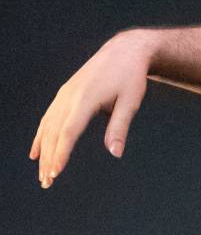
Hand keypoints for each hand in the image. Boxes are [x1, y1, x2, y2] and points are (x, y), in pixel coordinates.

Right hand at [31, 30, 153, 187]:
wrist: (124, 51)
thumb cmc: (131, 77)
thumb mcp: (131, 101)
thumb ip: (119, 127)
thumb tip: (115, 153)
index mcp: (86, 98)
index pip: (69, 131)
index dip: (60, 153)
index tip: (55, 173)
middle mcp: (69, 96)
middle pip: (54, 133)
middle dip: (49, 159)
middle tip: (47, 183)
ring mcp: (64, 95)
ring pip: (48, 127)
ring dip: (43, 152)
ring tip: (43, 175)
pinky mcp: (64, 95)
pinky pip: (48, 119)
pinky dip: (41, 136)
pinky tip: (36, 153)